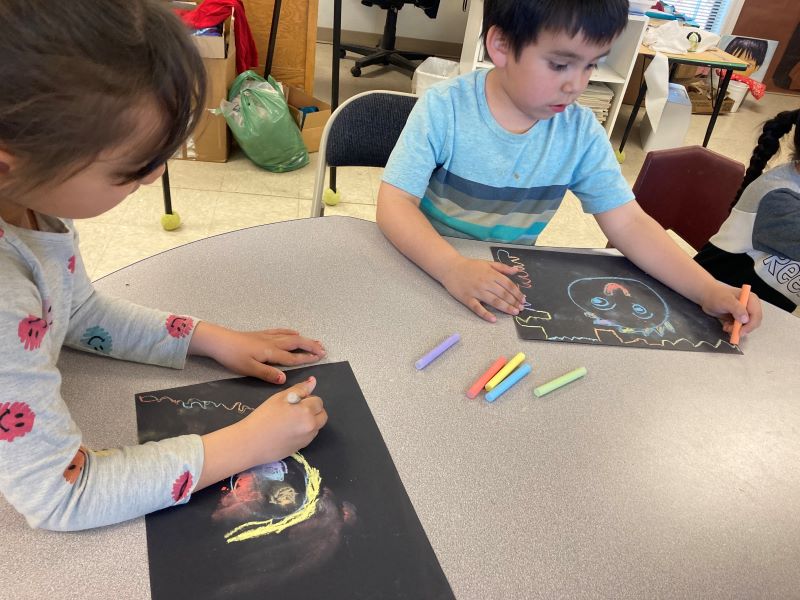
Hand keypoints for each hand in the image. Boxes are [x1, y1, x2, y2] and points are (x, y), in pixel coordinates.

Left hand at [189, 323, 325, 383]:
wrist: (219, 341)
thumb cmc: (233, 356)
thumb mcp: (249, 369)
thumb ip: (268, 374)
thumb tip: (285, 379)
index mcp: (271, 353)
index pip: (292, 357)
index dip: (306, 358)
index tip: (319, 358)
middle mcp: (272, 343)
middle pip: (296, 343)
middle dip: (311, 346)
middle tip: (323, 350)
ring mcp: (267, 337)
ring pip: (290, 337)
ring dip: (304, 339)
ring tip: (315, 342)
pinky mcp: (261, 334)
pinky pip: (280, 331)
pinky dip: (290, 332)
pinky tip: (294, 332)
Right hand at [237, 376, 327, 465]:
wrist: (250, 443)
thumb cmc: (263, 416)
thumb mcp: (280, 398)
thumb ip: (299, 389)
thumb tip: (313, 381)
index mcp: (307, 411)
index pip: (318, 401)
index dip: (307, 399)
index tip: (295, 401)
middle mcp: (311, 426)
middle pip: (322, 415)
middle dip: (313, 410)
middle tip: (295, 410)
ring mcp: (307, 439)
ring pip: (317, 426)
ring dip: (310, 421)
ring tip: (291, 421)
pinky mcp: (301, 448)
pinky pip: (309, 436)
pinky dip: (304, 432)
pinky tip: (289, 431)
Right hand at [440, 256, 525, 321]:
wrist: (450, 268)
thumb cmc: (470, 266)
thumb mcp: (487, 263)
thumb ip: (503, 268)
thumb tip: (517, 271)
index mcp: (491, 274)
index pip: (508, 285)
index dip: (517, 293)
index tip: (523, 299)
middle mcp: (485, 283)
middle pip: (503, 294)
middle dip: (514, 302)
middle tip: (521, 309)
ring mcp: (476, 291)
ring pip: (494, 301)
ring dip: (505, 308)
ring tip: (514, 312)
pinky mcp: (467, 299)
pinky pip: (477, 308)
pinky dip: (485, 314)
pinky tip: (493, 319)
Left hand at [700, 282, 761, 336]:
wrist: (707, 296)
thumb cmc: (716, 295)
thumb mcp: (726, 301)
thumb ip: (737, 309)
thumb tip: (746, 319)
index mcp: (751, 299)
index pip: (756, 315)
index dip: (750, 325)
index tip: (740, 332)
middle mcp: (750, 306)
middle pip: (753, 322)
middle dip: (743, 328)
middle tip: (731, 330)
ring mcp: (745, 312)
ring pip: (747, 326)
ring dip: (737, 329)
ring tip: (726, 327)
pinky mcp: (739, 318)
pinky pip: (740, 327)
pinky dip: (734, 329)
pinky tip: (726, 326)